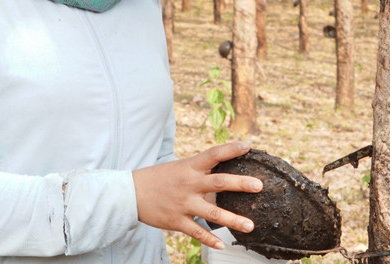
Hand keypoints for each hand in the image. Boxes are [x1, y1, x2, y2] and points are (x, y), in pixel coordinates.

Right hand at [132, 141, 262, 249]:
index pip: (213, 154)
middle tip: (259, 185)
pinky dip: (210, 239)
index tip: (248, 146)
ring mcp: (183, 203)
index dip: (231, 149)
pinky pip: (197, 232)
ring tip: (251, 225)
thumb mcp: (179, 167)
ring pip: (212, 213)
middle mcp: (189, 184)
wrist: (130, 193)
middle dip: (240, 183)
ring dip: (233, 220)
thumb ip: (199, 169)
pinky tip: (222, 244)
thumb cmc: (157, 178)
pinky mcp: (176, 220)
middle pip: (219, 183)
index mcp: (189, 167)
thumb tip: (222, 166)